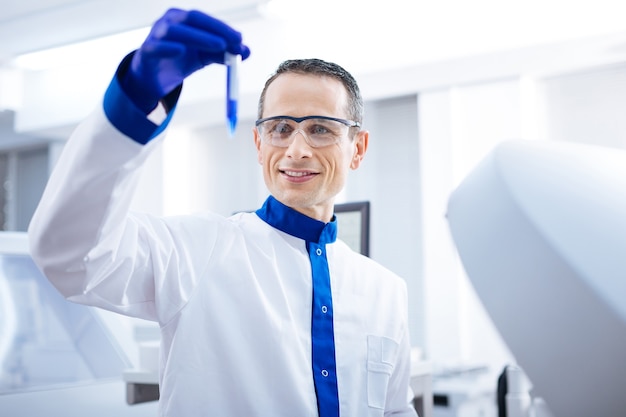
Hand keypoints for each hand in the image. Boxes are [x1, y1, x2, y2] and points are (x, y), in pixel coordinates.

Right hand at [121, 8, 250, 112]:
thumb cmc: (179, 61)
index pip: (204, 19)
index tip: (240, 39)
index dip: (223, 28)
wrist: (153, 78)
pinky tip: (180, 50)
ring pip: (175, 31)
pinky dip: (168, 47)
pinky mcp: (147, 51)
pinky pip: (156, 47)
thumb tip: (246, 52)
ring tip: (218, 46)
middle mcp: (168, 22)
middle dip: (215, 30)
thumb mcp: (204, 56)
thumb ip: (224, 53)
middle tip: (233, 41)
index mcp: (183, 20)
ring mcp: (155, 34)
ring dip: (198, 37)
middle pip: (192, 19)